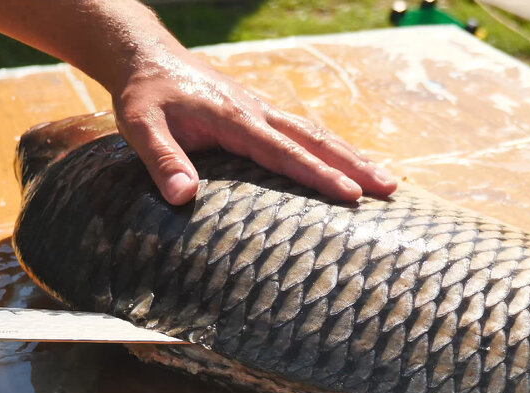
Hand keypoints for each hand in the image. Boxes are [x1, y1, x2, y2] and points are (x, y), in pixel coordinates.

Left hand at [111, 49, 398, 204]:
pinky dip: (334, 150)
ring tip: (387, 182)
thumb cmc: (144, 95)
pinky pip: (305, 133)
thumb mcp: (139, 127)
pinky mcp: (262, 114)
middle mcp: (257, 111)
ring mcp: (263, 110)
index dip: (317, 174)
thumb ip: (162, 160)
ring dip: (352, 157)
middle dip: (354, 165)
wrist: (147, 57)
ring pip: (316, 134)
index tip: (349, 195)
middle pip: (315, 139)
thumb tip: (183, 198)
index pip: (283, 151)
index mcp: (234, 117)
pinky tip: (350, 165)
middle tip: (390, 189)